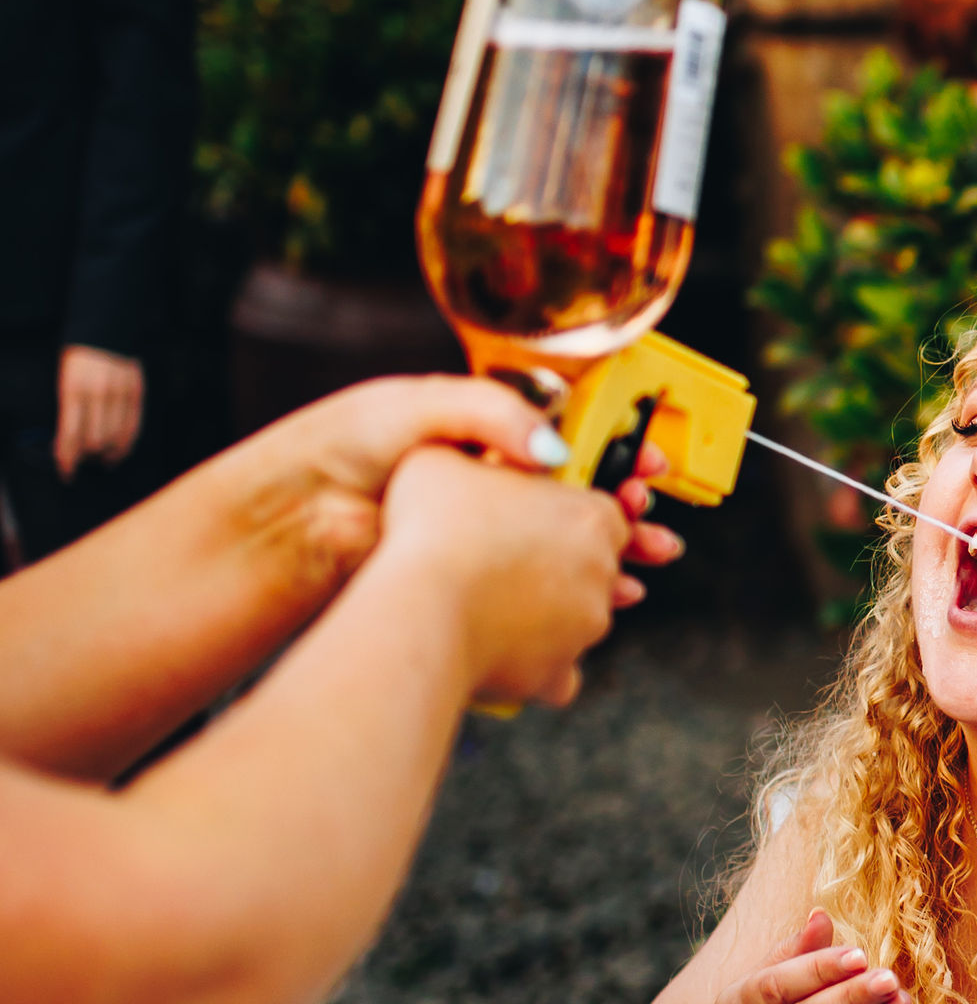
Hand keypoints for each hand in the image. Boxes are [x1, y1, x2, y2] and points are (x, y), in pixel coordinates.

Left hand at [55, 347, 143, 477]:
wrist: (106, 327)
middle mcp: (99, 392)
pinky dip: (125, 444)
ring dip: (106, 453)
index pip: (70, 435)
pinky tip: (117, 451)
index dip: (67, 459)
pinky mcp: (137, 392)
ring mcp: (121, 392)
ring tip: (100, 458)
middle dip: (86, 456)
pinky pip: (133, 427)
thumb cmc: (80, 359)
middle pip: (94, 441)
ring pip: (115, 437)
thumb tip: (69, 446)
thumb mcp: (66, 382)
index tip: (66, 473)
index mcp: (74, 389)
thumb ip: (69, 412)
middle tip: (82, 460)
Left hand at [225, 377, 678, 615]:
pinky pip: (536, 589)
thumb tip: (558, 452)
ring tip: (643, 565)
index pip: (570, 441)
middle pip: (579, 501)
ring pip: (565, 550)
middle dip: (626, 514)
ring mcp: (482, 537)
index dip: (615, 451)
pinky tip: (602, 598)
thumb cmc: (347, 446)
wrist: (295, 516)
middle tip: (654, 525)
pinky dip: (574, 596)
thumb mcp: (426, 404)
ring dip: (610, 560)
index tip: (647, 465)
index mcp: (486, 435)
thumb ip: (496, 415)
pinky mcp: (468, 579)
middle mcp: (491, 486)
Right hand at [376, 439, 630, 709]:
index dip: (567, 513)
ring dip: (546, 611)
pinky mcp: (557, 673)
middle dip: (558, 562)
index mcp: (591, 516)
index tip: (539, 516)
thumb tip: (487, 451)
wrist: (420, 609)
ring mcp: (584, 627)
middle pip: (594, 565)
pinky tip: (504, 650)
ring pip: (576, 617)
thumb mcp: (448, 457)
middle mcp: (601, 573)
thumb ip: (486, 448)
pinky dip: (536, 666)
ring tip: (491, 600)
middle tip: (509, 557)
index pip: (606, 511)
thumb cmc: (433, 530)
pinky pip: (557, 673)